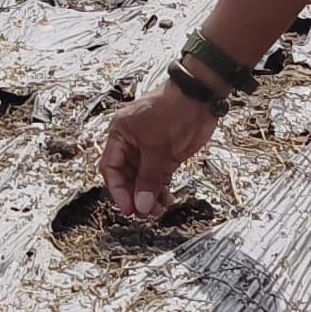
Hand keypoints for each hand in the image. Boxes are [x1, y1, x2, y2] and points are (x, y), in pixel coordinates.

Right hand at [98, 78, 223, 220]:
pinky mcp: (165, 157)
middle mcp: (131, 145)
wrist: (200, 97)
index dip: (117, 190)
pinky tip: (166, 201)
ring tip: (158, 211)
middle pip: (126, 178)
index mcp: (120, 135)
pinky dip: (160, 191)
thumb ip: (149, 178)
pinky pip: (158, 179)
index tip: (128, 208)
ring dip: (148, 197)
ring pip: (142, 181)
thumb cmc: (172, 110)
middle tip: (144, 213)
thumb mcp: (157, 146)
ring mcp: (149, 152)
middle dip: (134, 197)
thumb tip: (141, 206)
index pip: (110, 168)